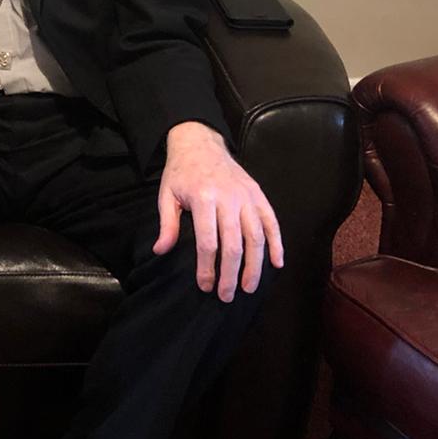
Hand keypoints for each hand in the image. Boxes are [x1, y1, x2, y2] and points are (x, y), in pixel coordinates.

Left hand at [153, 121, 284, 301]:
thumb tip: (160, 251)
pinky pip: (272, 222)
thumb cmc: (181, 172)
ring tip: (249, 287)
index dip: (208, 267)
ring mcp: (247, 196)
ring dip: (255, 265)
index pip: (208, 242)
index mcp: (204, 199)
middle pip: (234, 244)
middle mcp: (229, 198)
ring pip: (256, 237)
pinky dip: (277, 243)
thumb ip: (166, 224)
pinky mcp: (259, 194)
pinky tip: (277, 264)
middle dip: (230, 274)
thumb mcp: (166, 195)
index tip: (206, 286)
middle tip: (226, 296)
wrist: (200, 142)